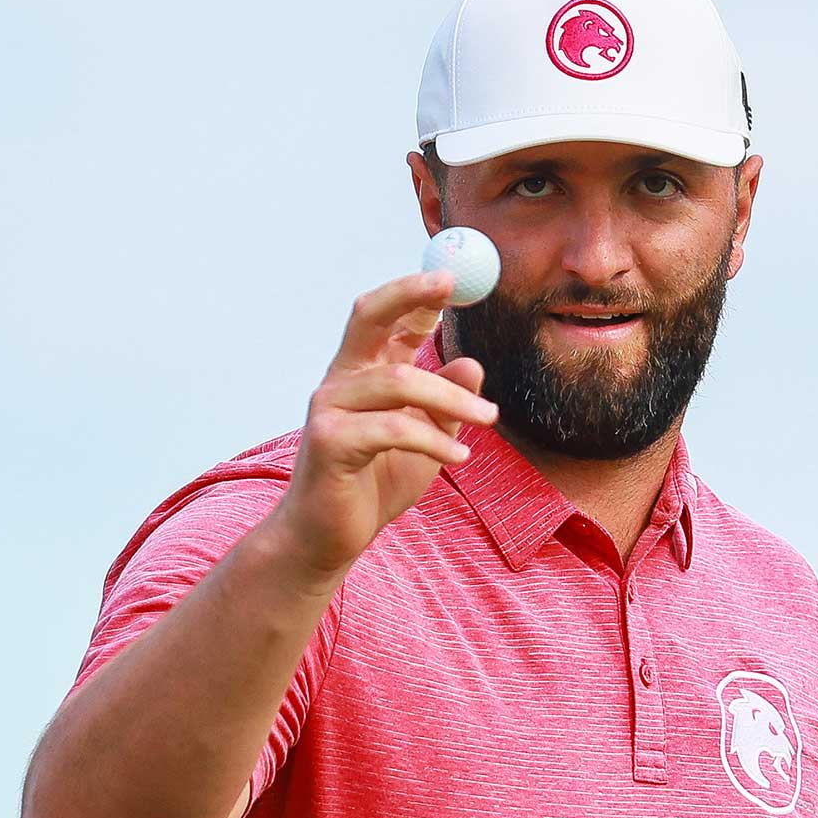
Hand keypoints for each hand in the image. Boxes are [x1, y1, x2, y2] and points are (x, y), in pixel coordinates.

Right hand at [271, 270, 496, 580]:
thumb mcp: (424, 441)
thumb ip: (445, 404)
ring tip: (490, 419)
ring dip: (453, 397)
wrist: (327, 539)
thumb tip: (472, 363)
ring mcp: (329, 408)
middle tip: (450, 285)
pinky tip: (460, 457)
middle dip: (408, 292)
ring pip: (400, 380)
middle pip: (369, 316)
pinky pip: (393, 428)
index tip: (454, 278)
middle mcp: (340, 381)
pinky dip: (434, 438)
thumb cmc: (371, 486)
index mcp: (361, 374)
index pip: (385, 319)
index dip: (416, 294)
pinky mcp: (329, 441)